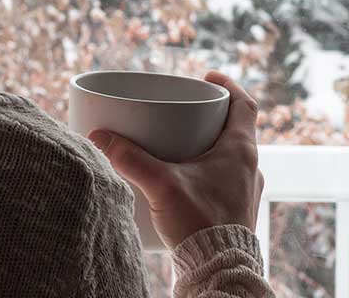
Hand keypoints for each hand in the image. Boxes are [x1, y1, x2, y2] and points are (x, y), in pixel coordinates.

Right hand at [89, 71, 265, 247]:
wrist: (220, 270)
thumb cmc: (201, 225)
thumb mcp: (161, 186)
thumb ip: (130, 159)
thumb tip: (99, 136)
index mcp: (241, 151)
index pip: (245, 105)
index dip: (229, 86)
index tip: (207, 78)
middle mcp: (250, 168)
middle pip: (236, 129)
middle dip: (210, 117)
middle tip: (185, 111)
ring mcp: (246, 191)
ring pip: (231, 157)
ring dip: (209, 147)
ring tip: (180, 146)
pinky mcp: (236, 211)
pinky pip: (225, 181)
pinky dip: (207, 173)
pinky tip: (184, 182)